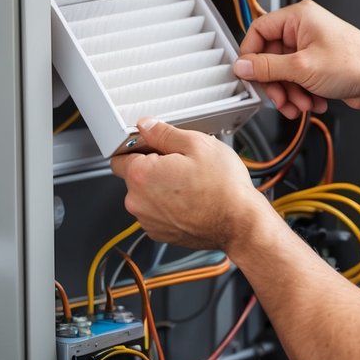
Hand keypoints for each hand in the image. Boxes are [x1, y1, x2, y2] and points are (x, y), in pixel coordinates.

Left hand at [109, 118, 272, 249]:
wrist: (240, 224)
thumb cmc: (223, 188)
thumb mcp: (197, 144)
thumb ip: (164, 132)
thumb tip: (147, 126)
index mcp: (142, 176)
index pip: (119, 156)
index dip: (137, 147)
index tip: (153, 145)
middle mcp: (139, 202)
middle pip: (135, 176)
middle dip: (153, 167)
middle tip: (182, 163)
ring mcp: (149, 221)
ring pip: (147, 195)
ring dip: (162, 188)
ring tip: (191, 183)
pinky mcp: (161, 233)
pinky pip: (158, 212)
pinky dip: (170, 205)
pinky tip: (192, 198)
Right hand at [234, 0, 359, 118]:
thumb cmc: (356, 63)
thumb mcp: (302, 67)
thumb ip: (268, 68)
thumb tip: (243, 66)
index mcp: (298, 17)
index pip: (259, 30)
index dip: (250, 54)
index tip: (248, 74)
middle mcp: (303, 29)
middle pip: (270, 57)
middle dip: (276, 83)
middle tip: (280, 98)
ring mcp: (311, 48)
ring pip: (283, 72)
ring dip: (290, 93)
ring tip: (302, 104)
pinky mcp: (318, 64)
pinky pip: (297, 80)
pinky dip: (301, 94)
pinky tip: (314, 102)